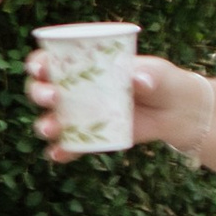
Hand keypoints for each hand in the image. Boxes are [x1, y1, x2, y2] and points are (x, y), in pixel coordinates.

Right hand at [25, 46, 203, 161]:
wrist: (176, 112)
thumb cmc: (162, 81)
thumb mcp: (157, 72)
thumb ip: (148, 73)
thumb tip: (138, 80)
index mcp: (83, 65)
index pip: (51, 61)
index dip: (39, 63)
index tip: (41, 68)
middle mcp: (74, 90)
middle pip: (41, 90)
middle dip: (38, 93)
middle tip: (53, 97)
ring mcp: (80, 115)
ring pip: (50, 118)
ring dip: (44, 124)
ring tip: (52, 129)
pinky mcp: (89, 137)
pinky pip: (69, 145)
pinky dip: (60, 151)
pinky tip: (58, 154)